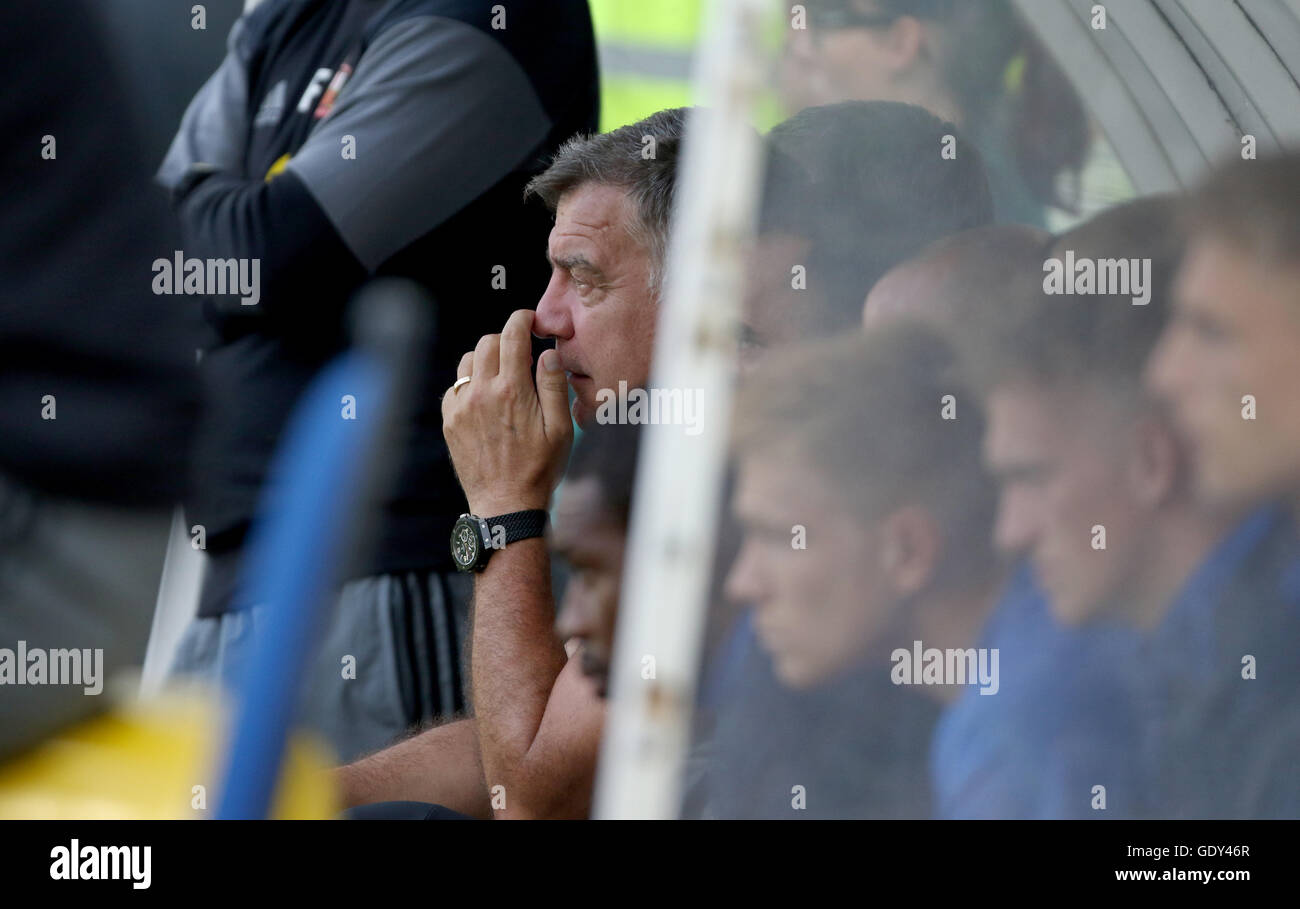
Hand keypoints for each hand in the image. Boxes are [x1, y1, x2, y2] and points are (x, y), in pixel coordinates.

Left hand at [442, 309, 572, 516]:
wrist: (505, 504)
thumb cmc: (539, 469)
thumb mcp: (561, 429)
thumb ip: (555, 386)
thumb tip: (548, 354)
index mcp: (513, 391)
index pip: (512, 335)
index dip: (521, 319)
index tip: (529, 320)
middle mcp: (482, 393)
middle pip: (487, 342)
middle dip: (506, 340)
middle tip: (521, 356)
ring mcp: (461, 407)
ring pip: (467, 361)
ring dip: (485, 360)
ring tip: (502, 377)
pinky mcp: (450, 421)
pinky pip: (454, 386)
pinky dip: (468, 382)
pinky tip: (484, 398)